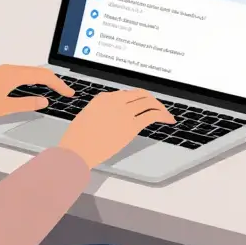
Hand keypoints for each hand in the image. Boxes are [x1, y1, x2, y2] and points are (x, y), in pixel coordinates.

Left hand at [0, 65, 74, 118]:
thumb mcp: (5, 108)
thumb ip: (26, 104)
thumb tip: (44, 101)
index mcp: (13, 74)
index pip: (43, 75)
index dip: (59, 84)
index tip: (68, 92)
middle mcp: (10, 69)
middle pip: (39, 71)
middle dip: (56, 80)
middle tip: (67, 92)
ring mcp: (5, 71)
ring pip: (32, 71)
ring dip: (46, 79)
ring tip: (56, 90)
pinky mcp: (1, 75)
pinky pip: (24, 73)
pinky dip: (36, 79)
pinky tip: (37, 87)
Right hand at [59, 89, 174, 167]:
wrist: (77, 150)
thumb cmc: (78, 139)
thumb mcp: (87, 117)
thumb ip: (101, 112)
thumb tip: (112, 116)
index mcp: (103, 98)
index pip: (126, 94)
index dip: (138, 100)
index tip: (143, 105)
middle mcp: (115, 101)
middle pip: (140, 94)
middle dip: (151, 100)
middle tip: (158, 107)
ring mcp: (124, 112)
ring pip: (149, 102)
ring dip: (160, 107)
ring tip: (166, 114)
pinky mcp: (131, 125)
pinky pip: (152, 115)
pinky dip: (163, 115)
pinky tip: (168, 119)